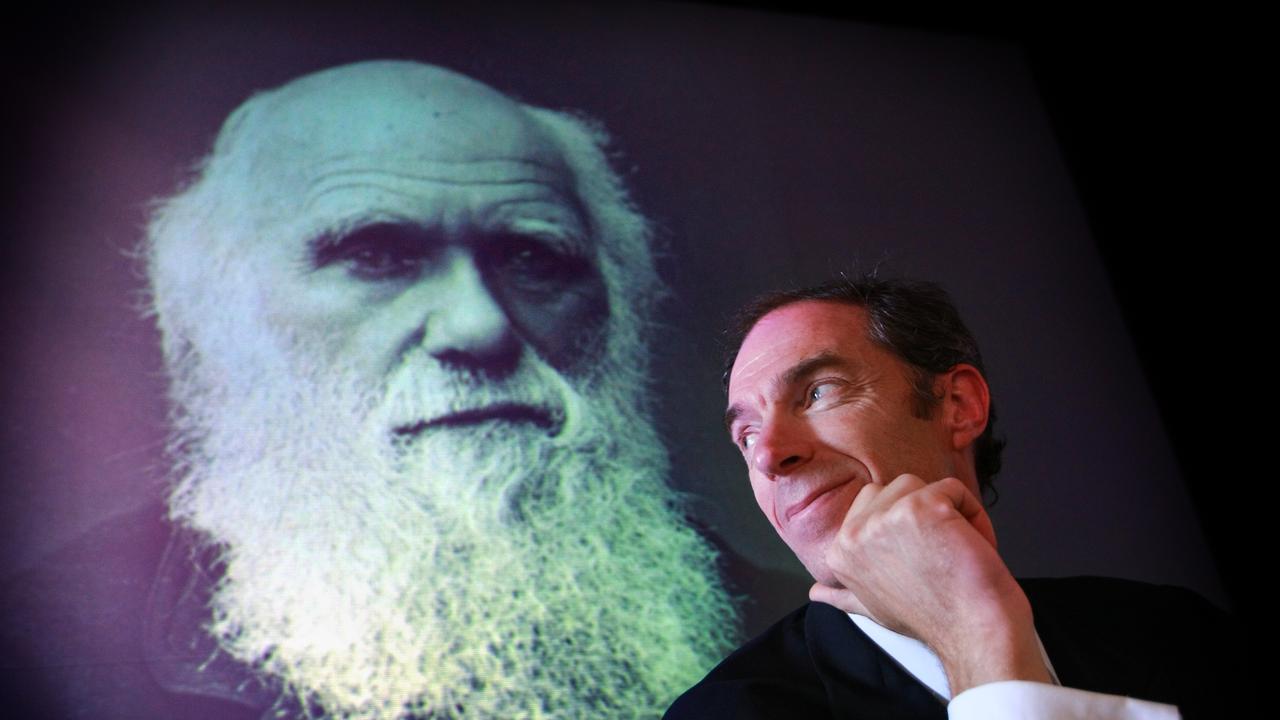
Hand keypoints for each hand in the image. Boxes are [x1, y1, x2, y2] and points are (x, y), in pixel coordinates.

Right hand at [808, 474, 1050, 693]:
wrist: (972, 633)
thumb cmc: (932, 619)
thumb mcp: (872, 607)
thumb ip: (842, 594)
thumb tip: (816, 594)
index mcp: (840, 553)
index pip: (871, 504)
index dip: (904, 527)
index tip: (920, 559)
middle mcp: (855, 533)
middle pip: (894, 490)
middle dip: (922, 514)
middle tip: (938, 554)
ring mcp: (885, 518)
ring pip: (920, 486)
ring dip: (948, 512)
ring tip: (955, 549)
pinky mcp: (921, 507)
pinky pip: (953, 488)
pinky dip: (973, 514)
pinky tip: (970, 545)